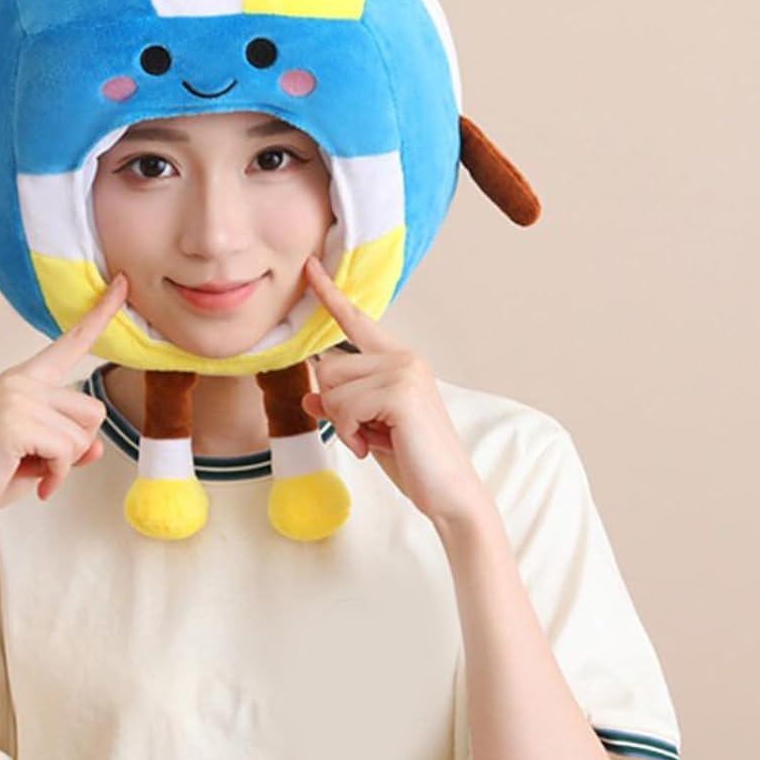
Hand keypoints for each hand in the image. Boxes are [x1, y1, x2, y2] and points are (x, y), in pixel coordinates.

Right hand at [0, 273, 129, 537]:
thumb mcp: (42, 457)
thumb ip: (71, 445)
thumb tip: (95, 447)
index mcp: (24, 379)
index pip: (70, 342)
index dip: (100, 314)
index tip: (123, 284)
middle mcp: (19, 380)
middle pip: (93, 409)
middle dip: (77, 445)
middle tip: (42, 463)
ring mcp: (15, 398)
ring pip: (84, 433)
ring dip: (66, 463)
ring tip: (34, 471)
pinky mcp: (14, 422)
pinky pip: (68, 450)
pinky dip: (58, 475)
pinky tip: (35, 483)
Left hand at [300, 255, 492, 529]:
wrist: (450, 494)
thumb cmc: (414, 461)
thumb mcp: (369, 428)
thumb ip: (342, 407)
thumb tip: (310, 398)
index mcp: (399, 359)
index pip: (356, 320)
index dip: (329, 293)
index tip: (309, 265)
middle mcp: (404, 357)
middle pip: (328, 367)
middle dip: (335, 407)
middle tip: (365, 432)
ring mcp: (404, 371)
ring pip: (331, 389)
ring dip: (343, 424)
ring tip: (373, 440)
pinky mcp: (400, 392)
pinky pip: (343, 407)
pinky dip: (350, 433)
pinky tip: (372, 445)